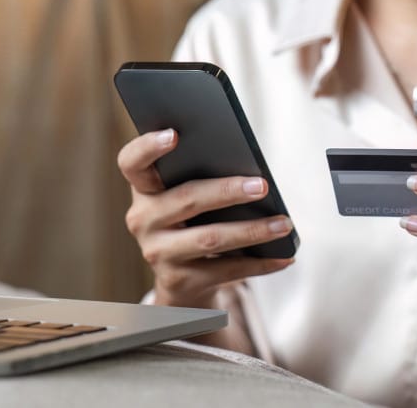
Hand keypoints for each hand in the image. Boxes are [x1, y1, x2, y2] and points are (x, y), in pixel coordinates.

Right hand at [117, 128, 294, 308]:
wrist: (182, 281)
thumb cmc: (193, 223)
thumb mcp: (190, 199)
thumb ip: (204, 179)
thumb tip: (253, 174)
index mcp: (144, 189)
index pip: (132, 163)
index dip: (147, 147)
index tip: (175, 134)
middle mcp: (143, 219)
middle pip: (186, 199)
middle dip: (228, 191)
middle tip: (263, 186)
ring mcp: (158, 252)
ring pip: (209, 238)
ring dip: (252, 230)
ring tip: (283, 224)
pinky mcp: (179, 280)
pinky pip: (226, 270)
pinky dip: (260, 263)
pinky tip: (284, 257)